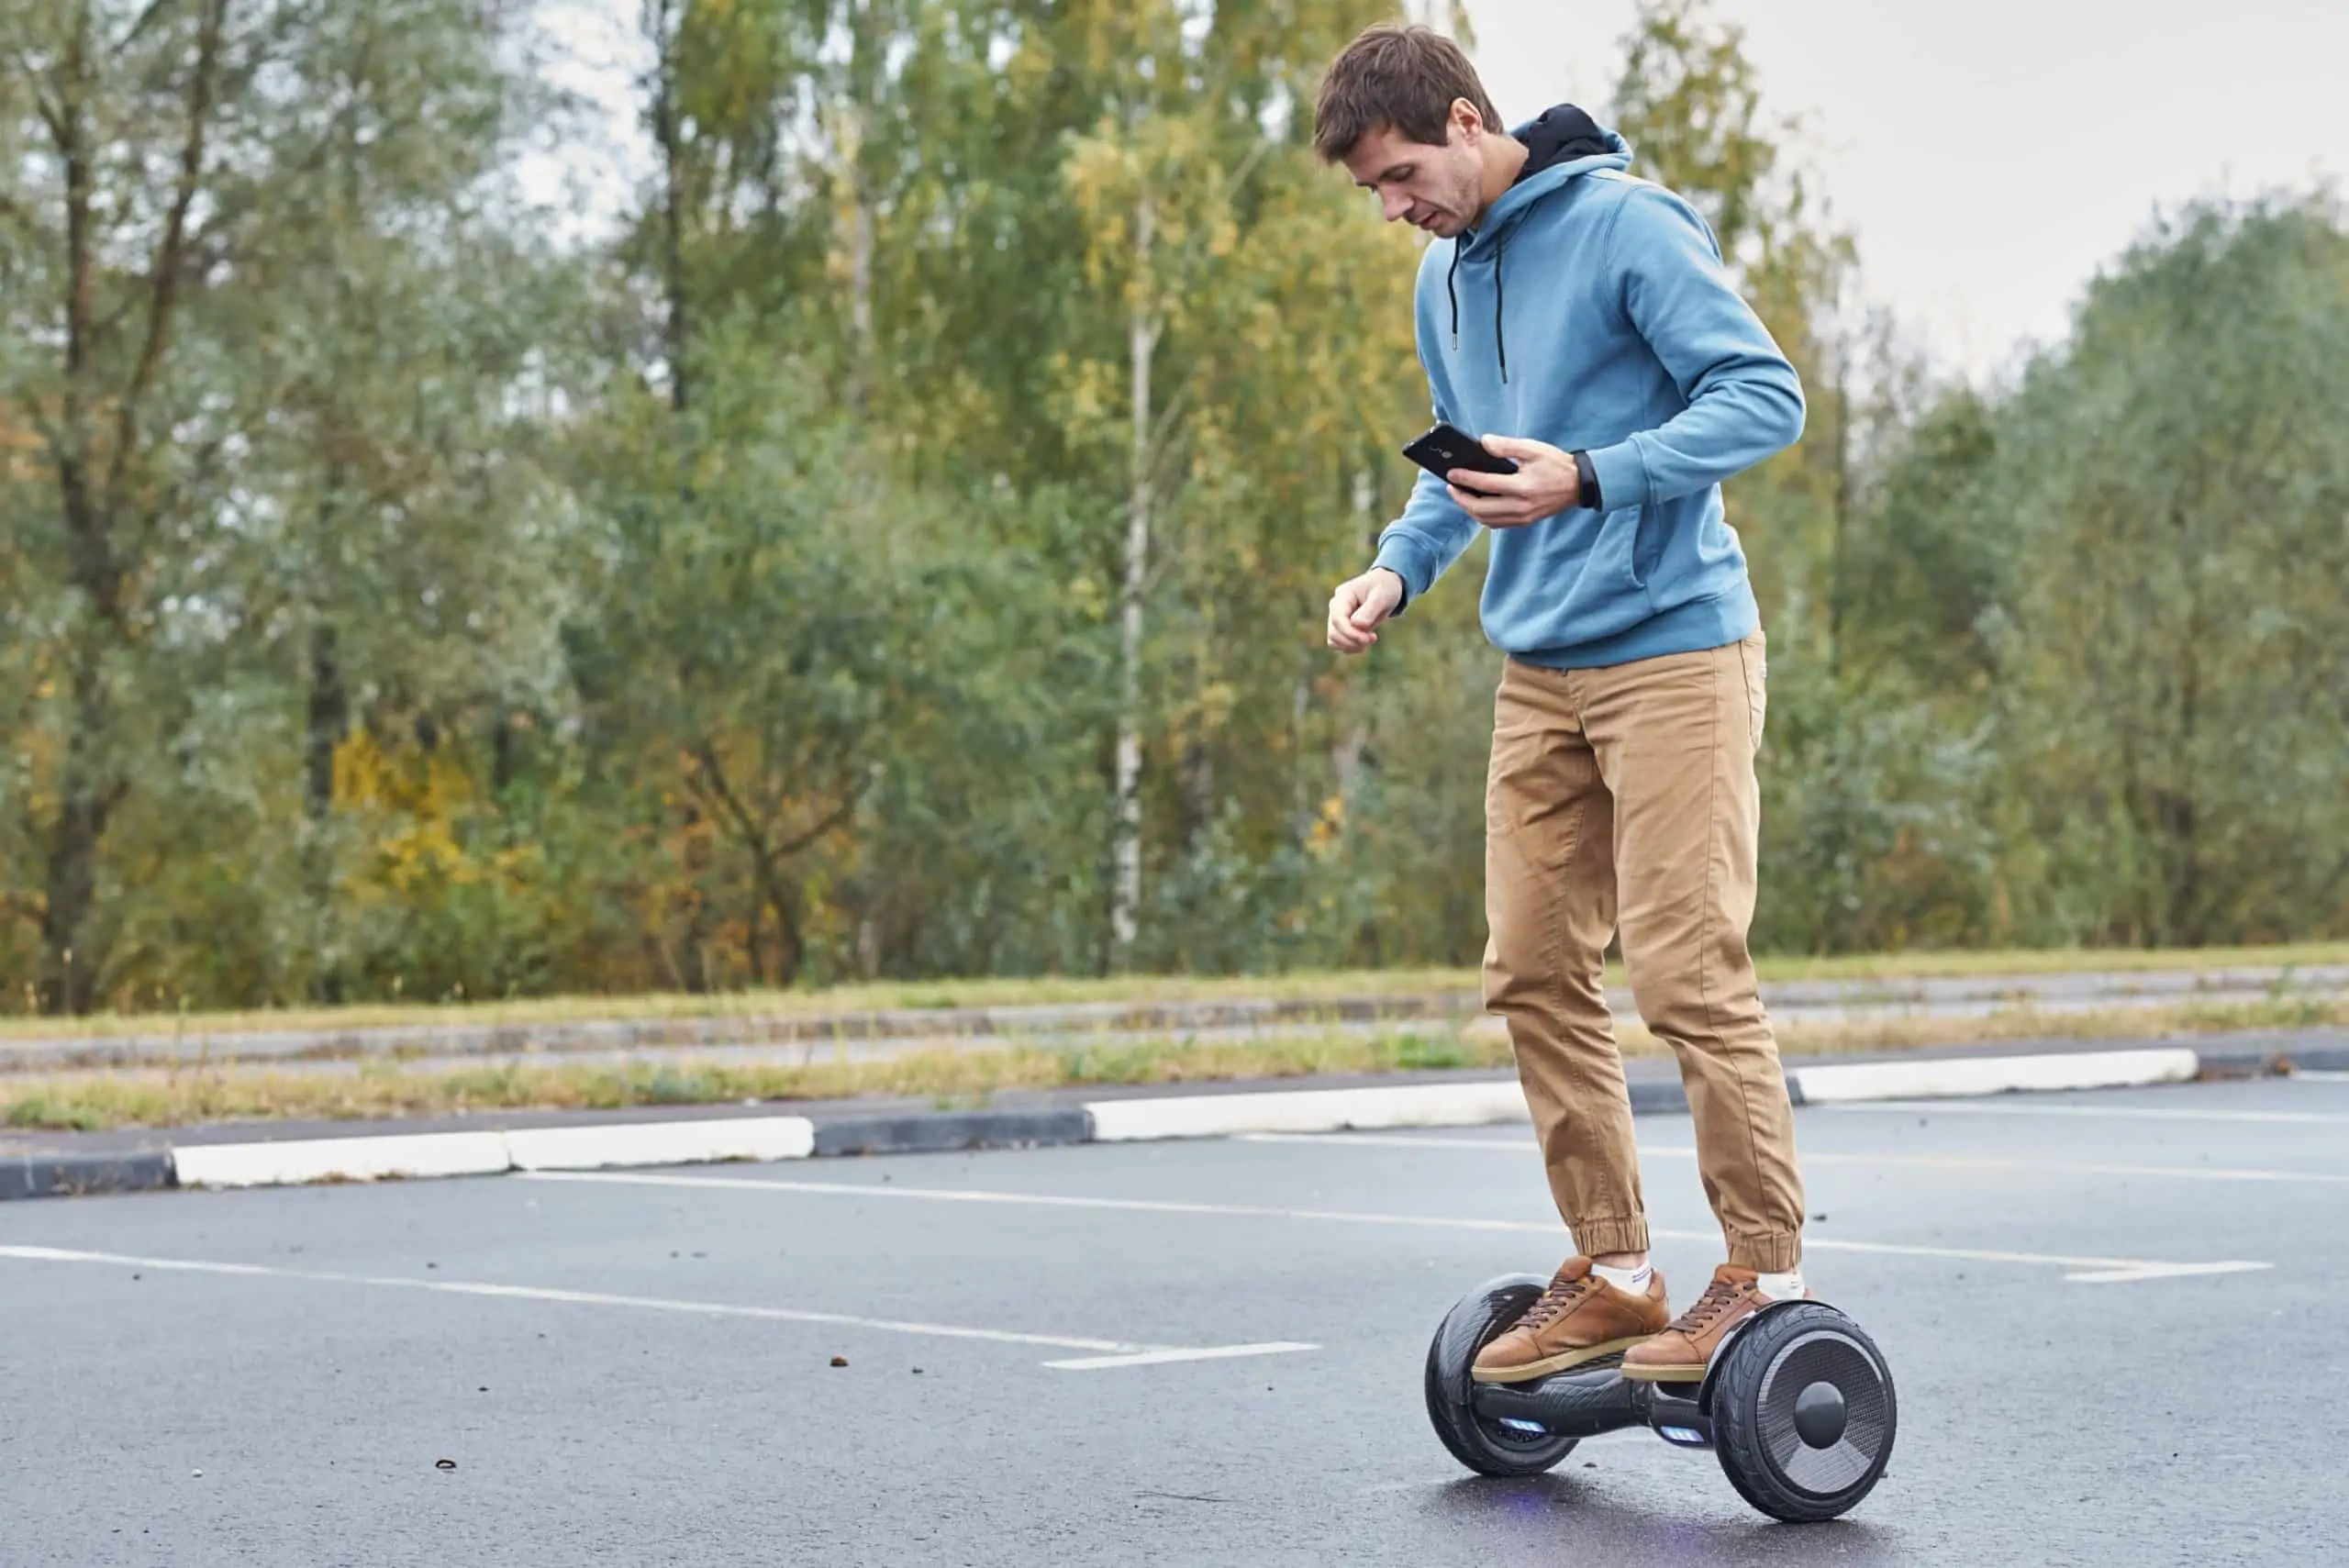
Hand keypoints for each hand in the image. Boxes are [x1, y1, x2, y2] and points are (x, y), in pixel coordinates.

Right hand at [1326, 567, 1404, 653]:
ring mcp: (1336, 617)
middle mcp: (1335, 606)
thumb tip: (1357, 625)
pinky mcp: (1341, 627)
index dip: (1351, 633)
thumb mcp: (1382, 596)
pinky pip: (1339, 643)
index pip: (1337, 618)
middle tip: (1373, 638)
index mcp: (1343, 595)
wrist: (1385, 586)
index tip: (1370, 638)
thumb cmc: (1384, 588)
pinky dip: (1351, 647)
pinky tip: (1365, 642)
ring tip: (1370, 640)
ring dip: (1351, 646)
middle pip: (1334, 632)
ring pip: (1333, 640)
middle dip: (1353, 641)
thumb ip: (1369, 610)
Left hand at [1447, 435, 1583, 528]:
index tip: (1451, 473)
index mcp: (1523, 487)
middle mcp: (1522, 506)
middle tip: (1451, 486)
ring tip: (1460, 494)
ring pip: (1486, 519)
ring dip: (1469, 509)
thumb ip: (1507, 445)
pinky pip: (1496, 523)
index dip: (1465, 478)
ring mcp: (1523, 517)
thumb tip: (1483, 443)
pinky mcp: (1524, 522)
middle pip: (1481, 508)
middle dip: (1461, 498)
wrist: (1579, 485)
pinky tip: (1476, 503)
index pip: (1486, 484)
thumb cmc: (1555, 463)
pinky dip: (1482, 515)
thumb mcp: (1533, 449)